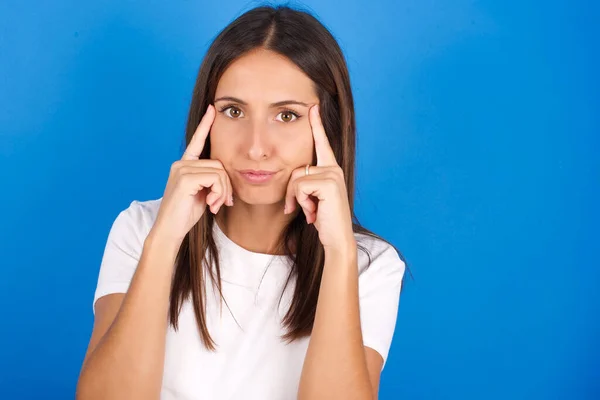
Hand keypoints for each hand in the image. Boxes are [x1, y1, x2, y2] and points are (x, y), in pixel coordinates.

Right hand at [151, 104, 232, 245]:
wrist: (170, 231)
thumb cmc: (186, 215)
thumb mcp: (203, 193)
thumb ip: (211, 180)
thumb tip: (226, 175)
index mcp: (184, 165)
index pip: (197, 141)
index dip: (205, 125)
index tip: (212, 109)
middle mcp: (181, 163)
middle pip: (219, 164)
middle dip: (226, 185)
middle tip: (223, 203)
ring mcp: (181, 169)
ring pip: (219, 171)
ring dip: (224, 191)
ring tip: (216, 205)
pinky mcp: (185, 178)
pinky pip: (215, 178)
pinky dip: (219, 193)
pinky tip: (211, 205)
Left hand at [283, 105, 354, 252]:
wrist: (337, 239)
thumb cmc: (324, 221)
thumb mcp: (312, 199)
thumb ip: (306, 184)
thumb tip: (292, 178)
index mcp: (331, 170)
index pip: (322, 144)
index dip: (317, 125)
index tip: (313, 106)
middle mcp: (334, 168)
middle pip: (296, 169)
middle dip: (291, 193)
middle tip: (301, 210)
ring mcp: (333, 174)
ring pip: (296, 179)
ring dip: (296, 200)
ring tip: (311, 212)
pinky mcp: (329, 182)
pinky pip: (299, 187)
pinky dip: (300, 202)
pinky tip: (313, 213)